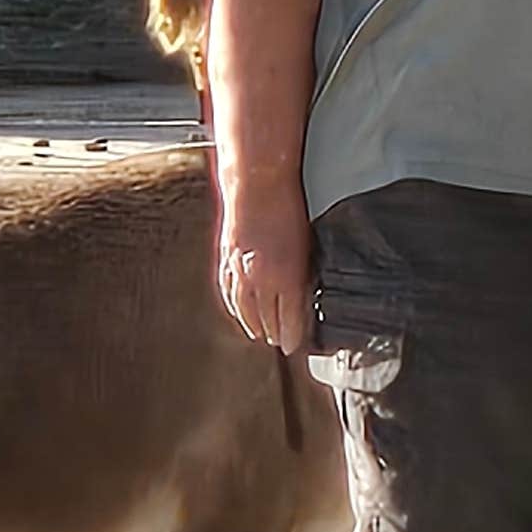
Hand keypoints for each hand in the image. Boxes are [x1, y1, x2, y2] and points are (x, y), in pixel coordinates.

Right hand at [216, 183, 313, 354]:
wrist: (257, 184)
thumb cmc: (288, 209)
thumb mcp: (306, 247)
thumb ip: (302, 277)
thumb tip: (303, 298)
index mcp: (285, 278)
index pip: (288, 321)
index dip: (292, 337)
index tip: (295, 347)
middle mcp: (260, 280)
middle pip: (266, 320)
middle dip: (275, 334)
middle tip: (281, 344)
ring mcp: (239, 272)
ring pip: (245, 310)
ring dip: (254, 325)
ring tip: (261, 334)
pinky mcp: (225, 260)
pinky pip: (229, 293)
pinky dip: (235, 307)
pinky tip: (238, 312)